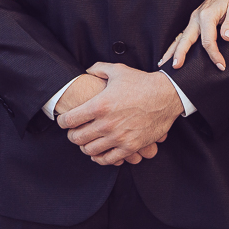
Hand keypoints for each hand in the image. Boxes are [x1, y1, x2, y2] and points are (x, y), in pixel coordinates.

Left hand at [57, 63, 182, 165]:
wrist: (166, 95)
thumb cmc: (141, 82)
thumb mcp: (117, 71)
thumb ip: (98, 69)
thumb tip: (87, 71)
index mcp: (99, 105)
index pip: (69, 120)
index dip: (62, 121)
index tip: (63, 120)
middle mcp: (106, 124)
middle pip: (76, 138)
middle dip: (71, 135)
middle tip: (73, 132)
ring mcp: (118, 137)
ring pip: (90, 150)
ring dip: (84, 147)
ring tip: (86, 142)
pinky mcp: (130, 147)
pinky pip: (108, 159)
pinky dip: (100, 158)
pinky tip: (98, 153)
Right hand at [158, 0, 228, 69]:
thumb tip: (226, 38)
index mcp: (207, 15)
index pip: (208, 41)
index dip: (214, 55)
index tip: (221, 65)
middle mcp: (197, 17)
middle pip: (186, 38)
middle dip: (180, 53)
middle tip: (175, 67)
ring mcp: (194, 19)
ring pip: (180, 37)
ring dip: (172, 50)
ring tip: (163, 63)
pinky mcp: (194, 21)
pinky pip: (183, 34)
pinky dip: (175, 44)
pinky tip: (171, 53)